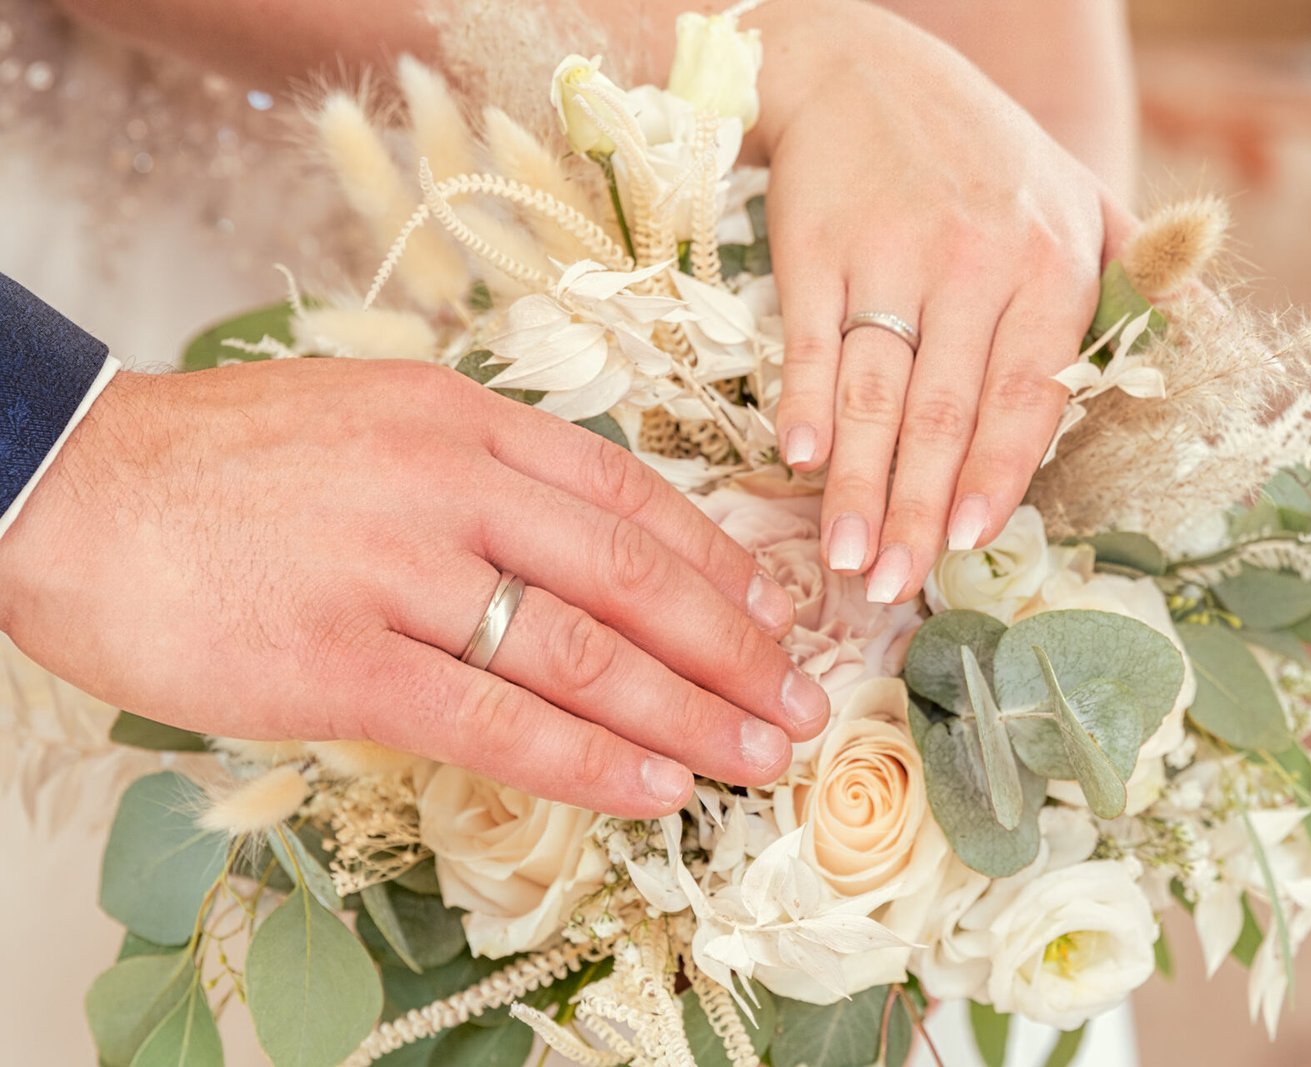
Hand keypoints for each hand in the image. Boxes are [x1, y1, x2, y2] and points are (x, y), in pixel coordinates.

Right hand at [0, 359, 829, 816]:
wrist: (67, 481)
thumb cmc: (220, 462)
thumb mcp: (368, 423)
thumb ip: (476, 474)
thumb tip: (577, 546)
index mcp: (461, 419)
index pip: (627, 494)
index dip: (716, 560)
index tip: (774, 611)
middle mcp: (448, 484)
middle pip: (632, 576)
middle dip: (734, 647)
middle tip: (798, 698)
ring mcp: (397, 572)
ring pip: (584, 652)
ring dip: (689, 712)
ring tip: (758, 753)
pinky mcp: (340, 663)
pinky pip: (497, 720)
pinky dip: (590, 760)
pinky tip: (655, 789)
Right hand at [748, 0, 1135, 601]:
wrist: (864, 68)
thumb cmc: (981, 153)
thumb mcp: (1079, 196)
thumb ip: (1140, 275)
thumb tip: (1213, 353)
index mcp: (1052, 260)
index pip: (1027, 393)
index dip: (997, 473)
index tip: (971, 540)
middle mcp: (976, 259)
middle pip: (944, 411)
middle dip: (918, 509)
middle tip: (894, 588)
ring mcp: (890, 253)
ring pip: (876, 393)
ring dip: (858, 485)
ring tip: (845, 556)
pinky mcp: (816, 246)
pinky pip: (813, 343)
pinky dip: (806, 406)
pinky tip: (801, 464)